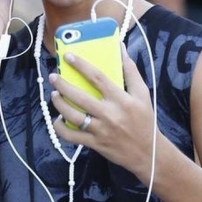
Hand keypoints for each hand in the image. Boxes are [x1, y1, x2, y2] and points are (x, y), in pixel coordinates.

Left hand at [49, 46, 157, 181]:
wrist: (148, 152)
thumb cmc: (144, 120)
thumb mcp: (142, 94)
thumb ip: (131, 71)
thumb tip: (121, 49)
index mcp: (121, 99)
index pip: (98, 77)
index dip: (81, 65)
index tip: (69, 56)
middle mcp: (109, 114)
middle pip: (80, 97)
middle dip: (63, 85)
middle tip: (53, 77)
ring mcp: (100, 130)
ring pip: (73, 116)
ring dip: (60, 105)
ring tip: (54, 95)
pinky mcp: (94, 143)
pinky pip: (72, 136)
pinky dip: (61, 128)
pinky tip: (58, 119)